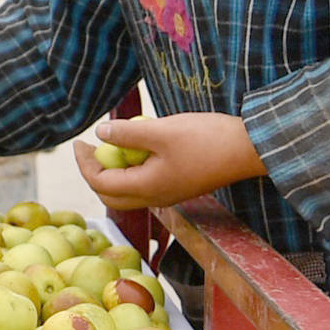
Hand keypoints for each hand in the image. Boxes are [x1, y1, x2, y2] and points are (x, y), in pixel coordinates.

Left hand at [73, 112, 264, 212]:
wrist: (250, 149)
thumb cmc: (206, 139)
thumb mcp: (161, 131)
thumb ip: (127, 135)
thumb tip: (100, 134)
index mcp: (147, 188)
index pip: (101, 183)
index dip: (84, 164)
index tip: (79, 142)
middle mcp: (156, 198)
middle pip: (112, 194)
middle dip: (94, 172)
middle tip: (87, 148)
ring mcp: (170, 194)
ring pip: (129, 191)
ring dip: (114, 171)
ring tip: (110, 145)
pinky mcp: (181, 186)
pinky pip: (146, 184)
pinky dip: (133, 169)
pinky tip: (139, 147)